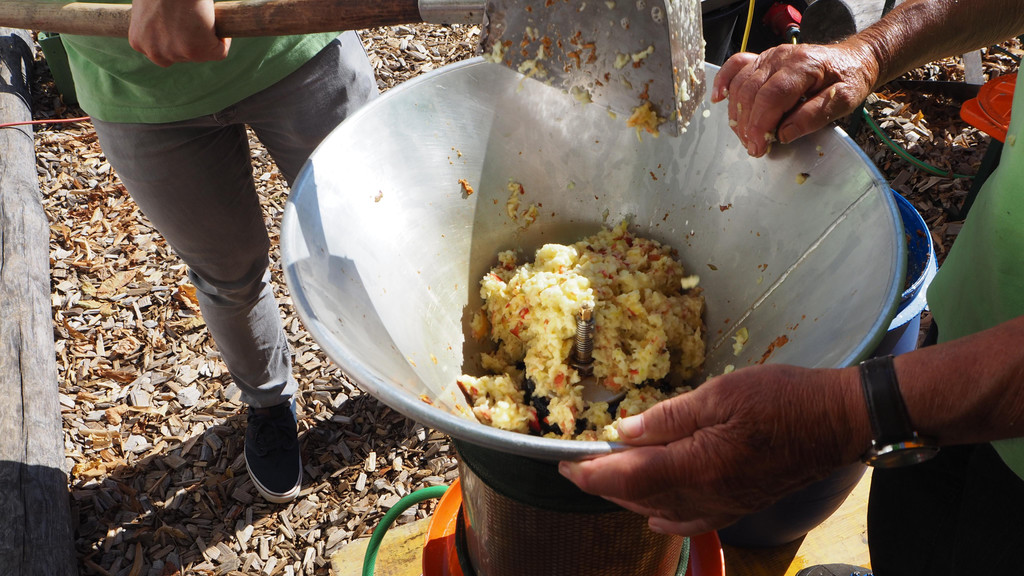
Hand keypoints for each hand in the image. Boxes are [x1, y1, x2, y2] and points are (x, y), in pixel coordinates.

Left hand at [129, 0, 230, 66]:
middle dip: (191, 40)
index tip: (183, 21)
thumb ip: (156, 22)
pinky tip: (216, 19)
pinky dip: (223, 39)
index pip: (164, 49)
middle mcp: (153, 52)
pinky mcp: (196, 50)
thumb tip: (170, 25)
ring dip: (206, 38)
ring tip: (202, 15)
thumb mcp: (149, 7)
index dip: (177, 35)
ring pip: (201, 54)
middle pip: (182, 55)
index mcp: (138, 41)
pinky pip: (218, 52)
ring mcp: (175, 53)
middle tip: (194, 17)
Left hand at [559, 364, 868, 535]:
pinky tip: (653, 511)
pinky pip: (691, 519)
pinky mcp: (738, 505)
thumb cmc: (781, 399)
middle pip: (639, 497)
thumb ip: (668, 417)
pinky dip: (664, 515)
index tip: (565, 463)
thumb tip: (624, 431)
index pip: (629, 477)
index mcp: (698, 465)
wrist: (836, 422)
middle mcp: (707, 495)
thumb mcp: (720, 394)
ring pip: (660, 509)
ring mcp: (724, 505)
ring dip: (627, 496)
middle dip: (602, 483)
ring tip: (606, 477)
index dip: (591, 473)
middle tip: (577, 466)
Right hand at [710, 42, 879, 156]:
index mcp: (803, 65)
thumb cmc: (849, 79)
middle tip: (754, 148)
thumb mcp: (844, 100)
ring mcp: (769, 56)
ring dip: (737, 114)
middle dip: (747, 125)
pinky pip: (735, 65)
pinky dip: (723, 82)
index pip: (771, 96)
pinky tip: (718, 99)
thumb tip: (784, 133)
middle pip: (751, 92)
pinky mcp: (763, 59)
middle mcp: (781, 57)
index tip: (758, 147)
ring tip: (745, 136)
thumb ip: (814, 117)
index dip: (760, 124)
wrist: (853, 59)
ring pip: (740, 84)